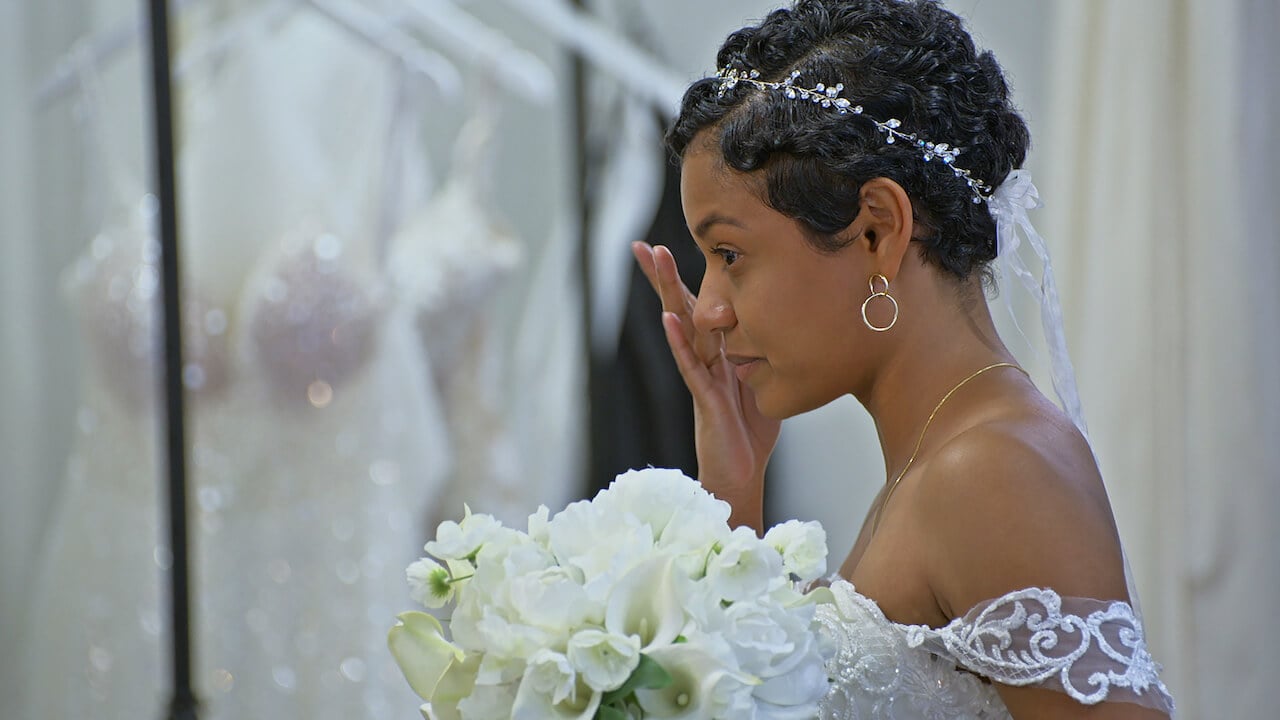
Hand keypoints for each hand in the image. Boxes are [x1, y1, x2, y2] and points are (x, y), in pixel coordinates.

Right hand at [631, 241, 780, 533]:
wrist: (740, 476)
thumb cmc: (749, 432)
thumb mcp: (762, 381)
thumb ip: (760, 353)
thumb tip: (777, 324)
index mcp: (717, 352)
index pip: (697, 306)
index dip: (684, 277)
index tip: (668, 245)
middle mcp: (703, 359)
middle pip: (680, 308)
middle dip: (662, 275)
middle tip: (641, 243)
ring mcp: (700, 376)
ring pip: (680, 326)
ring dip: (667, 291)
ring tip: (653, 259)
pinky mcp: (704, 398)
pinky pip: (690, 365)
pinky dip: (678, 341)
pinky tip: (667, 318)